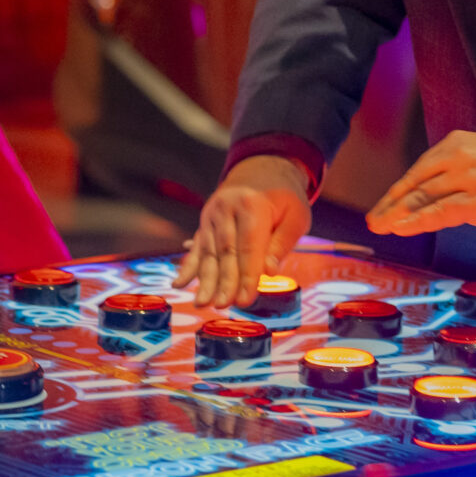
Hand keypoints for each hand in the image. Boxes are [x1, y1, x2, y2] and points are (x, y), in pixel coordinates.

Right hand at [182, 154, 314, 307]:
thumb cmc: (284, 199)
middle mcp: (226, 208)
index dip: (247, 275)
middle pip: (225, 251)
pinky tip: (179, 283)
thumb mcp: (296, 216)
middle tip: (223, 305)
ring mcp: (212, 215)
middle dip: (224, 282)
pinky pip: (197, 247)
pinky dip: (188, 267)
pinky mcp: (205, 222)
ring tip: (202, 303)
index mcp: (252, 204)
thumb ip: (283, 243)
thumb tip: (269, 272)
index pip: (248, 247)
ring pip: (209, 252)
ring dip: (205, 280)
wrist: (262, 171)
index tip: (245, 300)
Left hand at [367, 130, 475, 235]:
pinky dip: (418, 220)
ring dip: (398, 214)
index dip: (398, 191)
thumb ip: (455, 172)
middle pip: (415, 184)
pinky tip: (402, 228)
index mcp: (455, 144)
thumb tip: (433, 196)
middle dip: (391, 204)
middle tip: (374, 220)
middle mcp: (457, 157)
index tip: (384, 205)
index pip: (418, 170)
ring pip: (423, 198)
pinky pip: (440, 212)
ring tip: (382, 227)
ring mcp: (467, 179)